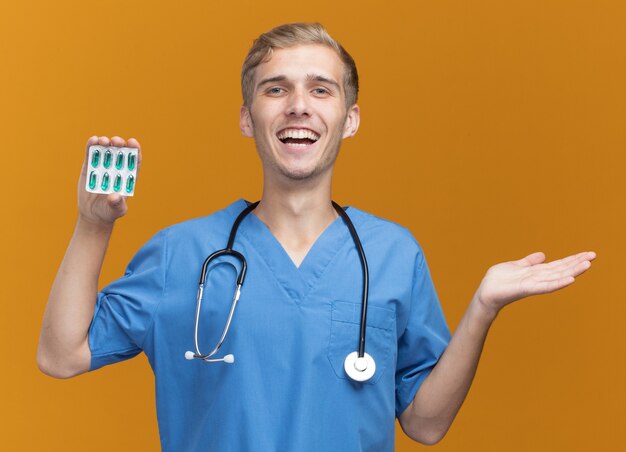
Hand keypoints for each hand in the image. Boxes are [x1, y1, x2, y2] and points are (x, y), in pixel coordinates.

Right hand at [77, 135, 141, 226]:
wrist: (93, 214)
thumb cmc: (109, 212)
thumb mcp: (116, 210)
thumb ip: (117, 204)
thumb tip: (114, 196)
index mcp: (128, 177)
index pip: (134, 161)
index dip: (135, 150)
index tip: (132, 142)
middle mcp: (116, 169)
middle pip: (120, 152)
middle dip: (119, 144)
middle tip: (116, 142)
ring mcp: (103, 167)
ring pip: (106, 150)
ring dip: (105, 142)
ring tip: (103, 141)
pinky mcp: (89, 167)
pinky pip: (91, 154)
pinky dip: (91, 146)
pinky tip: (93, 139)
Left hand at [475, 251, 595, 315]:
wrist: (485, 293)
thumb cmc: (498, 281)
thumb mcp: (515, 266)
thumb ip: (529, 262)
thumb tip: (543, 255)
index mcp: (536, 272)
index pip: (558, 265)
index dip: (572, 259)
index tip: (588, 253)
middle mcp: (538, 278)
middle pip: (561, 269)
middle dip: (577, 263)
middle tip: (594, 256)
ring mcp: (533, 284)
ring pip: (556, 277)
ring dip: (572, 271)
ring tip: (587, 265)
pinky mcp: (526, 289)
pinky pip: (544, 286)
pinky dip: (558, 283)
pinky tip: (570, 280)